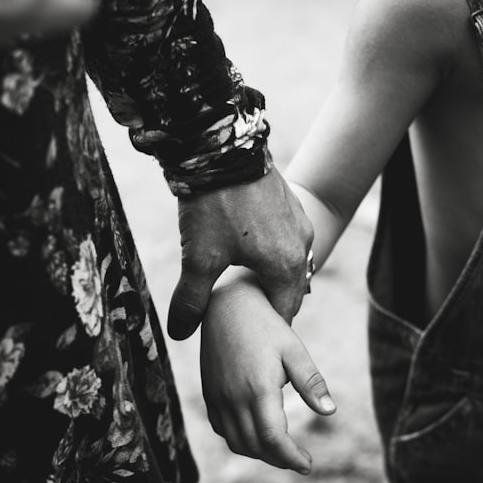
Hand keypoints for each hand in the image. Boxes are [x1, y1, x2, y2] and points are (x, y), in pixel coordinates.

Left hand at [169, 167, 313, 339]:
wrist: (222, 146)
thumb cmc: (215, 204)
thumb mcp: (198, 257)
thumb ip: (191, 299)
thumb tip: (181, 334)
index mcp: (285, 267)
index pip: (285, 313)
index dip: (267, 328)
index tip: (250, 337)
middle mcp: (301, 247)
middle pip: (291, 291)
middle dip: (271, 304)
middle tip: (245, 316)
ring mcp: (299, 223)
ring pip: (291, 264)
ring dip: (273, 277)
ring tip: (246, 285)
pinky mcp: (291, 205)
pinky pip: (289, 241)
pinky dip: (274, 254)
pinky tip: (250, 250)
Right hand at [200, 277, 334, 473]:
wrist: (226, 306)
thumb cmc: (266, 326)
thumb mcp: (294, 350)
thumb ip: (311, 382)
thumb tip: (330, 411)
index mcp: (258, 389)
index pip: (273, 439)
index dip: (291, 457)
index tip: (308, 465)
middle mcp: (233, 398)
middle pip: (255, 446)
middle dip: (279, 459)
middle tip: (300, 461)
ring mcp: (217, 398)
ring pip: (236, 442)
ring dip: (260, 454)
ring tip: (282, 452)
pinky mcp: (209, 394)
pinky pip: (222, 429)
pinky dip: (240, 441)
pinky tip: (257, 436)